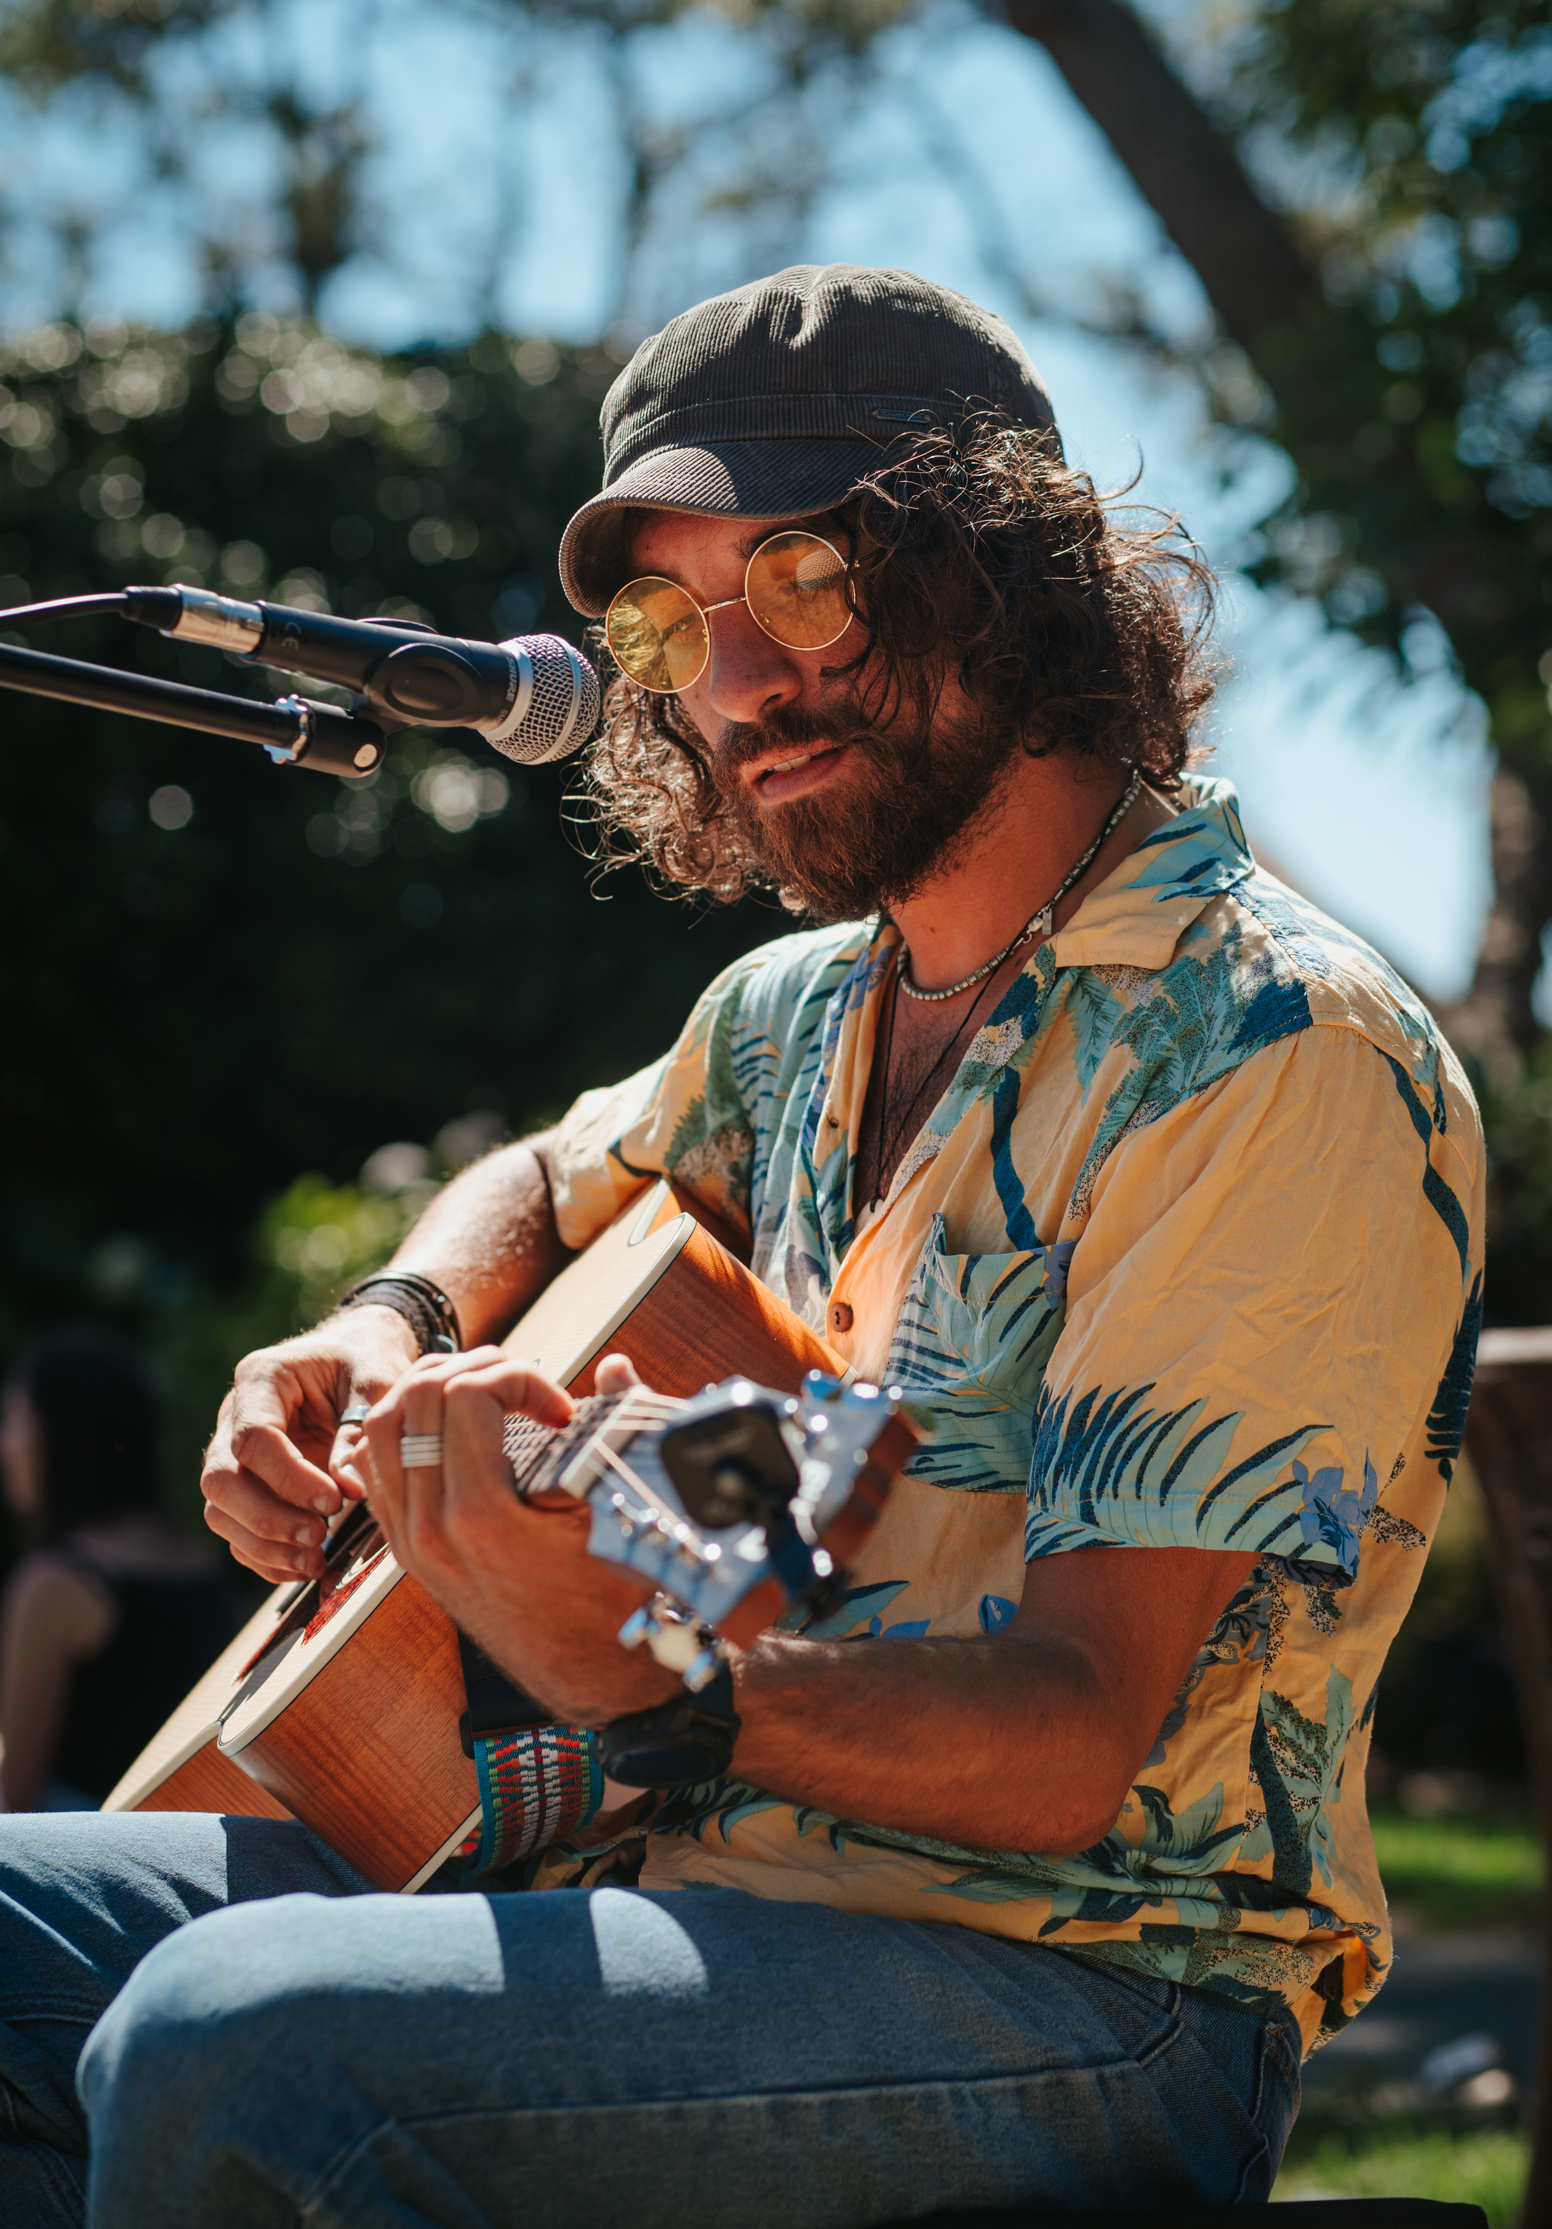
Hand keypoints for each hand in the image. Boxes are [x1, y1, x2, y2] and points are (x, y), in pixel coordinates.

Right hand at [200, 1306, 418, 1583]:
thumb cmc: (367, 1361)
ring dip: (264, 1545)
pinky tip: (305, 1566)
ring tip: (316, 1560)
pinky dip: (266, 1556)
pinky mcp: (245, 1485)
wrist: (358, 1355)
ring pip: (221, 1511)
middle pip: (221, 1480)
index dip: (289, 1478)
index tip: (334, 1502)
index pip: (253, 1438)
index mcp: (261, 1378)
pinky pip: (237, 1530)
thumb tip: (349, 1490)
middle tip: (320, 1536)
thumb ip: (359, 1430)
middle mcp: (233, 1416)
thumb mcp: (374, 1381)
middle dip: (268, 1518)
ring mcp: (232, 1452)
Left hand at [359, 1349, 683, 1725]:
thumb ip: (612, 1425)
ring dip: (428, 1391)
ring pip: (380, 1429)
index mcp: (478, 1516)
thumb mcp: (617, 1510)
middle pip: (414, 1399)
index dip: (519, 1378)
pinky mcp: (406, 1552)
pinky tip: (446, 1426)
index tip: (560, 1406)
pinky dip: (402, 1431)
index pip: (466, 1394)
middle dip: (472, 1369)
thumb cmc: (615, 1597)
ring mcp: (410, 1543)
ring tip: (481, 1390)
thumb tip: (614, 1368)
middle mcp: (428, 1529)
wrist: (595, 1673)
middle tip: (522, 1381)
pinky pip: (375, 1469)